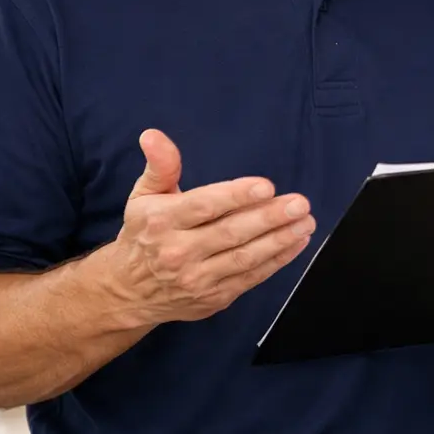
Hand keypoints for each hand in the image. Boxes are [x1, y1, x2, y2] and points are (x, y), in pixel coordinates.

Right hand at [101, 129, 315, 325]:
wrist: (127, 293)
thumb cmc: (143, 234)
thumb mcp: (144, 196)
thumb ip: (160, 166)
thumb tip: (153, 135)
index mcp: (161, 221)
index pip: (204, 206)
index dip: (236, 196)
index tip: (267, 186)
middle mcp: (177, 252)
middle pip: (230, 232)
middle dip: (269, 217)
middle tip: (300, 203)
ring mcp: (196, 279)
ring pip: (245, 258)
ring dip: (280, 240)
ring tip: (306, 221)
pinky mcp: (212, 298)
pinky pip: (250, 278)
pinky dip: (277, 261)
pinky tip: (297, 243)